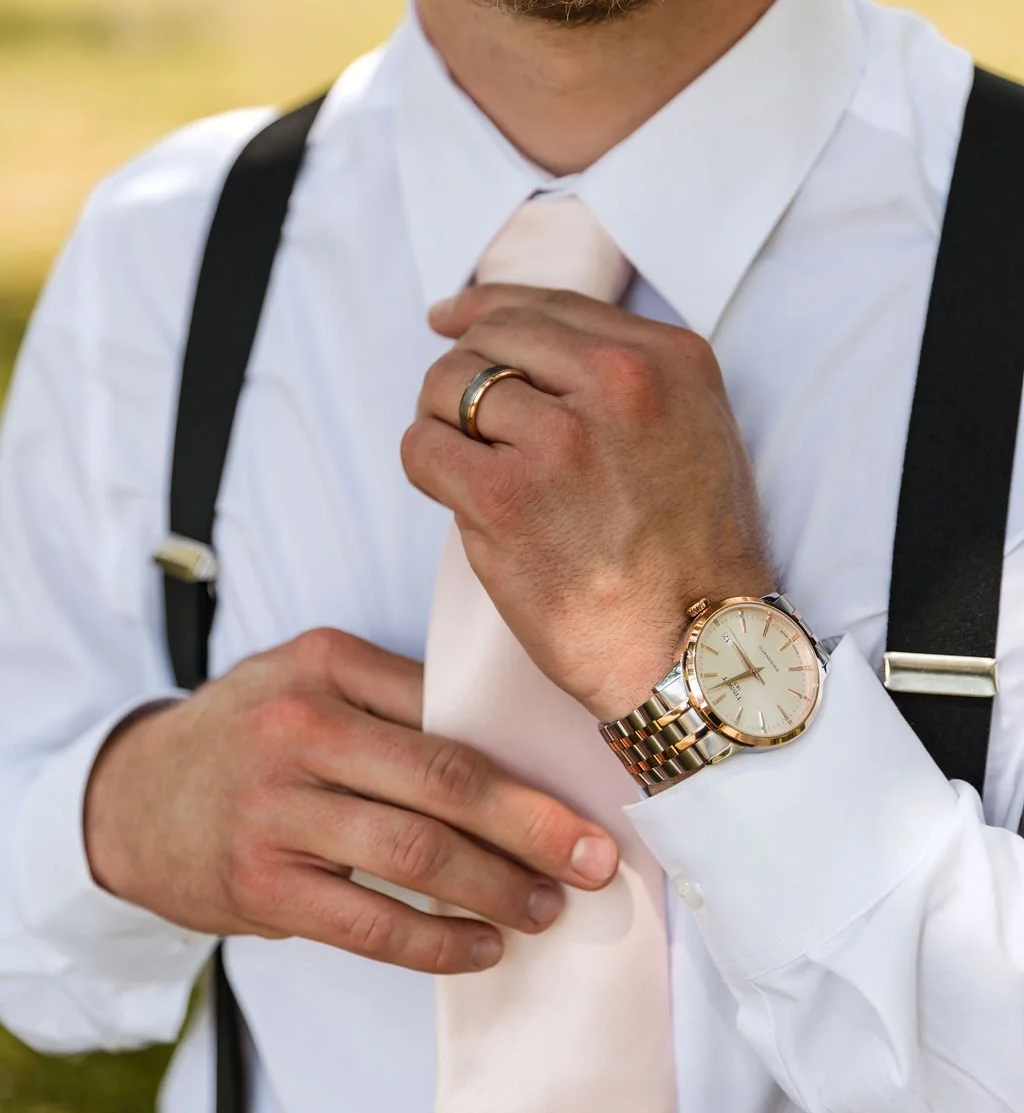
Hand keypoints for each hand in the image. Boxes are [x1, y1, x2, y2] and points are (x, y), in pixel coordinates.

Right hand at [83, 628, 618, 974]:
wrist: (134, 796)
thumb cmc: (247, 732)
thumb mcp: (308, 679)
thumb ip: (394, 697)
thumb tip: (515, 747)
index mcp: (325, 662)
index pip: (448, 708)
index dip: (525, 754)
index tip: (588, 785)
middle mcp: (299, 728)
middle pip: (445, 780)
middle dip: (534, 825)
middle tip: (597, 858)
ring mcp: (276, 809)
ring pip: (415, 854)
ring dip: (497, 887)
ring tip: (550, 905)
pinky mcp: (261, 884)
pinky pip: (368, 922)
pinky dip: (437, 942)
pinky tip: (484, 946)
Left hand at [403, 285, 774, 720]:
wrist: (698, 653)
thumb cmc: (693, 555)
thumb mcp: (695, 429)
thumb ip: (625, 376)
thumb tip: (524, 341)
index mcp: (667, 359)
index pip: (547, 303)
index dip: (485, 307)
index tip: (451, 317)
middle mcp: (618, 384)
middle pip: (491, 335)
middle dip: (464, 373)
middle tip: (464, 420)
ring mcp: (561, 440)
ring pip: (448, 384)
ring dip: (444, 423)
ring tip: (469, 466)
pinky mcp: (507, 498)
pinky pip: (424, 447)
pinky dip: (427, 466)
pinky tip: (457, 495)